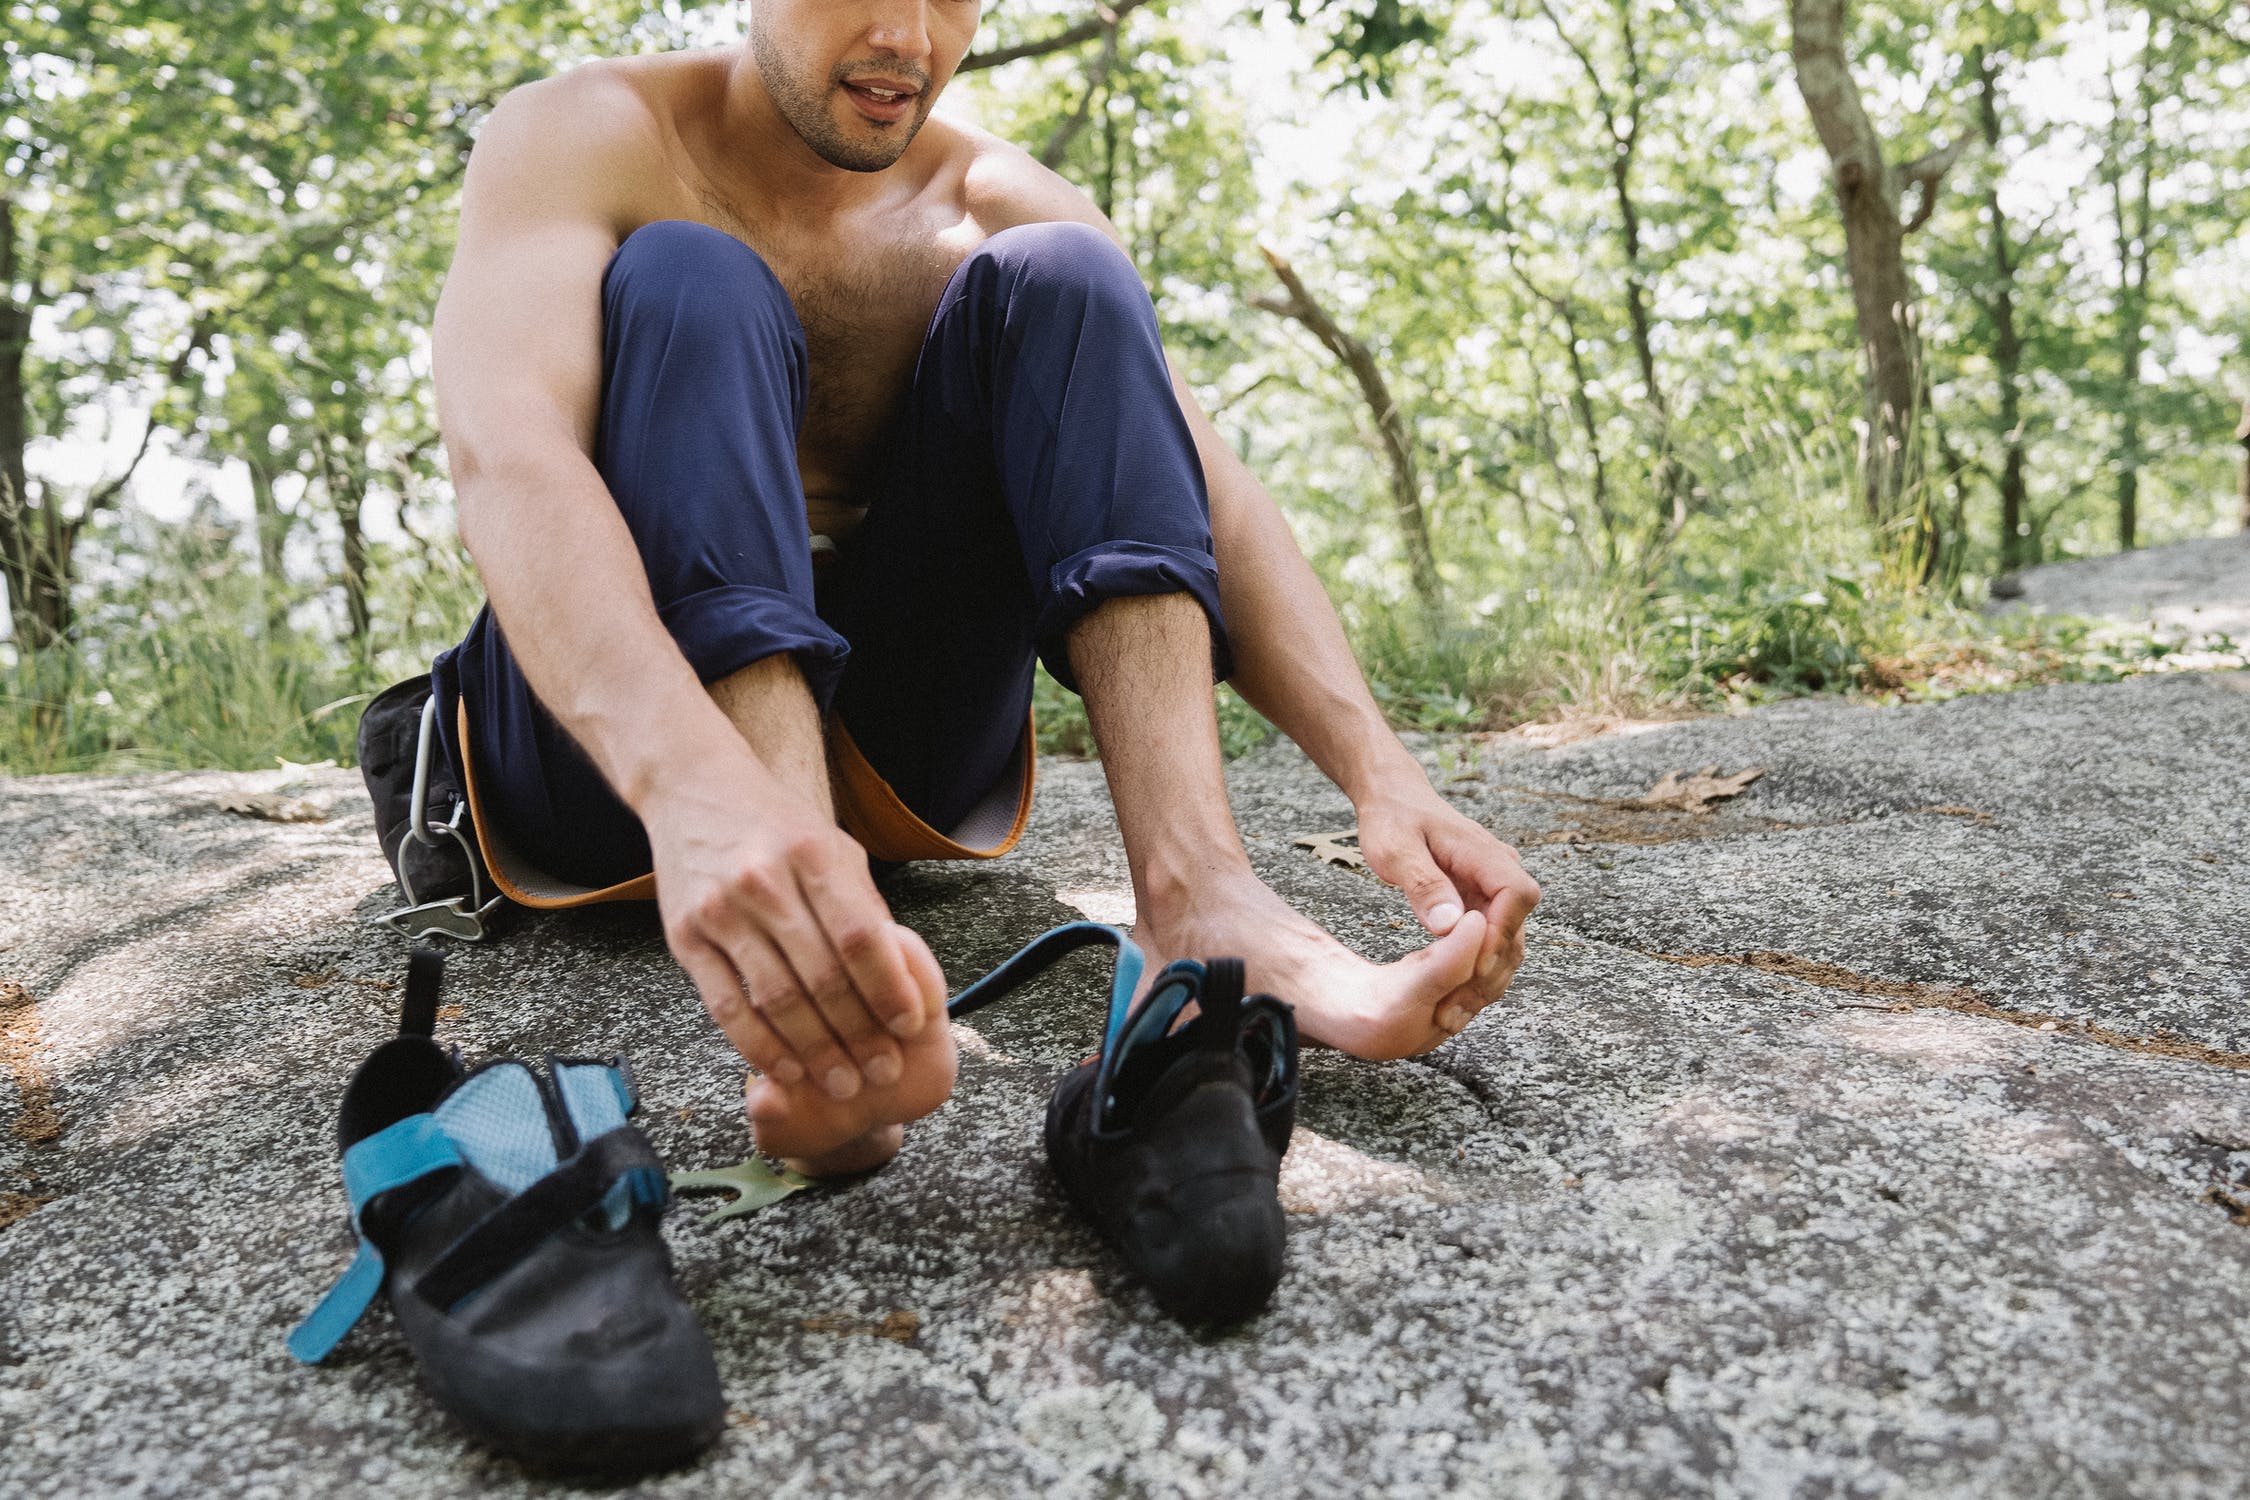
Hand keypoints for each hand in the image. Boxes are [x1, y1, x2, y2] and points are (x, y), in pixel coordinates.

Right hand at [642, 749, 934, 1101]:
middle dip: (859, 1033)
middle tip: (883, 1072)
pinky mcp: (685, 937)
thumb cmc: (776, 824)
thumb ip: (863, 906)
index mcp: (813, 855)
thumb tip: (903, 977)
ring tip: (842, 1082)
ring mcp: (721, 911)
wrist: (693, 789)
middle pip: (822, 977)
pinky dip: (759, 1045)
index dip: (890, 988)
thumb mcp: (832, 844)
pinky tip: (786, 1067)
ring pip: (776, 999)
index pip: (862, 937)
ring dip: (815, 1050)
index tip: (910, 1027)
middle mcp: (766, 882)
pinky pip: (726, 1006)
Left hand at [1353, 784, 1540, 1034]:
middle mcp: (1499, 871)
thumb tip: (1449, 925)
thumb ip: (1422, 884)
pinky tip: (1450, 997)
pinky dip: (1475, 971)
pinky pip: (1489, 942)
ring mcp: (1493, 889)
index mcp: (1485, 853)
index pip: (1517, 895)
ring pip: (1506, 943)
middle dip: (1490, 971)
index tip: (1471, 965)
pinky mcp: (1482, 903)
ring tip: (1451, 1012)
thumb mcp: (1395, 848)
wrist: (1395, 799)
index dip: (1499, 934)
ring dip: (1485, 980)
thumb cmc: (1393, 818)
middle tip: (1454, 1006)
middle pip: (1516, 928)